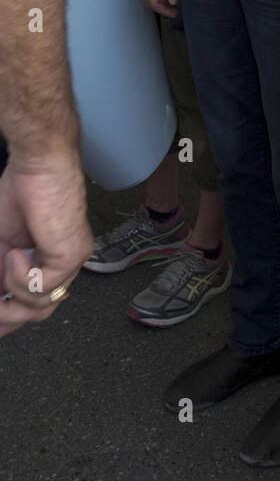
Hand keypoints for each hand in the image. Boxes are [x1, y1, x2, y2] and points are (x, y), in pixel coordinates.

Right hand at [0, 149, 92, 338]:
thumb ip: (0, 273)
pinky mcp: (70, 256)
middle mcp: (66, 265)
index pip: (35, 305)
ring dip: (11, 290)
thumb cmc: (24, 191)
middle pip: (39, 313)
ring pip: (41, 307)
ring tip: (5, 259)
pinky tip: (16, 252)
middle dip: (6, 316)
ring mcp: (71, 261)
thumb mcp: (2, 242)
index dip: (8, 318)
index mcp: (50, 262)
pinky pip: (41, 288)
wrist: (39, 163)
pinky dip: (19, 275)